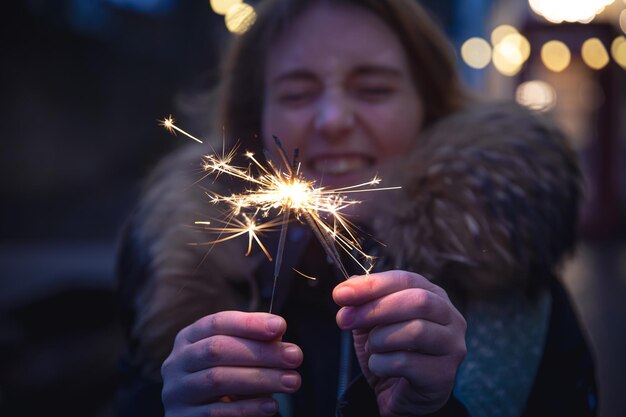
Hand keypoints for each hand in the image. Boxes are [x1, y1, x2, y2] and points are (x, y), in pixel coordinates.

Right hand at [161, 311, 302, 416]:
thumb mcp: (233, 355)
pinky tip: (271, 405)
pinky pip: (217, 412)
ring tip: (291, 381)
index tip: (281, 326)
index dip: (249, 323)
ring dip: (261, 379)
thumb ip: (253, 341)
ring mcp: (177, 391)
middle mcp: (177, 362)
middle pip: (218, 349)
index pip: (217, 322)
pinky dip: (248, 408)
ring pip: (218, 379)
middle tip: (295, 357)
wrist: (198, 415)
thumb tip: (278, 331)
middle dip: (261, 352)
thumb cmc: (221, 376)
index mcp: (189, 338)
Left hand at [333, 270, 466, 416]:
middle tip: (344, 319)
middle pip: (418, 301)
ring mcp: (452, 347)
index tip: (341, 294)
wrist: (401, 395)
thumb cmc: (391, 352)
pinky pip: (406, 363)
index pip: (405, 280)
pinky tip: (379, 366)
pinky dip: (382, 363)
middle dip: (375, 309)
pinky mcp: (443, 375)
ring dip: (380, 339)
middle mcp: (451, 318)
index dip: (372, 285)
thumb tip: (348, 286)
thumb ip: (363, 303)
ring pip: (415, 331)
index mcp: (434, 296)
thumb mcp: (372, 323)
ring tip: (371, 348)